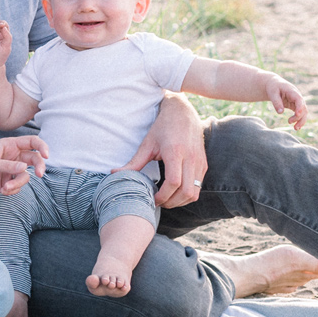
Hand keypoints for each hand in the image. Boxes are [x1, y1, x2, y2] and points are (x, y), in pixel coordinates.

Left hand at [0, 135, 48, 198]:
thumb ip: (7, 166)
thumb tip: (25, 167)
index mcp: (8, 146)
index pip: (31, 142)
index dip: (42, 147)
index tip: (46, 156)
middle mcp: (12, 157)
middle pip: (34, 159)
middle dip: (38, 167)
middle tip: (39, 176)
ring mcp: (10, 170)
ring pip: (26, 176)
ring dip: (18, 184)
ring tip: (4, 189)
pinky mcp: (6, 183)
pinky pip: (18, 187)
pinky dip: (13, 191)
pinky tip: (1, 191)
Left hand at [117, 91, 206, 207]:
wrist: (183, 113)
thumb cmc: (163, 127)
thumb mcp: (147, 144)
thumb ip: (134, 162)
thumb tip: (114, 173)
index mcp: (175, 152)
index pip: (173, 182)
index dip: (163, 196)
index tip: (152, 199)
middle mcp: (191, 158)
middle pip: (187, 192)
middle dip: (171, 203)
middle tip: (158, 203)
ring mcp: (199, 162)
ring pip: (195, 193)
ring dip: (181, 201)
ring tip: (166, 199)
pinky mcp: (203, 164)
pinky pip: (198, 187)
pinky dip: (187, 194)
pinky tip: (175, 192)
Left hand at [267, 75, 306, 129]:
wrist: (274, 84)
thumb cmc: (273, 87)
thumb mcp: (272, 93)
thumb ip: (276, 102)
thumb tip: (280, 113)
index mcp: (292, 91)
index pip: (299, 100)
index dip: (300, 107)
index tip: (297, 114)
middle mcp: (297, 97)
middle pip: (303, 108)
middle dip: (299, 116)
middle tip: (290, 122)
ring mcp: (297, 102)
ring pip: (303, 112)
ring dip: (301, 120)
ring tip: (295, 128)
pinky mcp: (295, 106)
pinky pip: (299, 114)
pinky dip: (298, 120)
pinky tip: (295, 126)